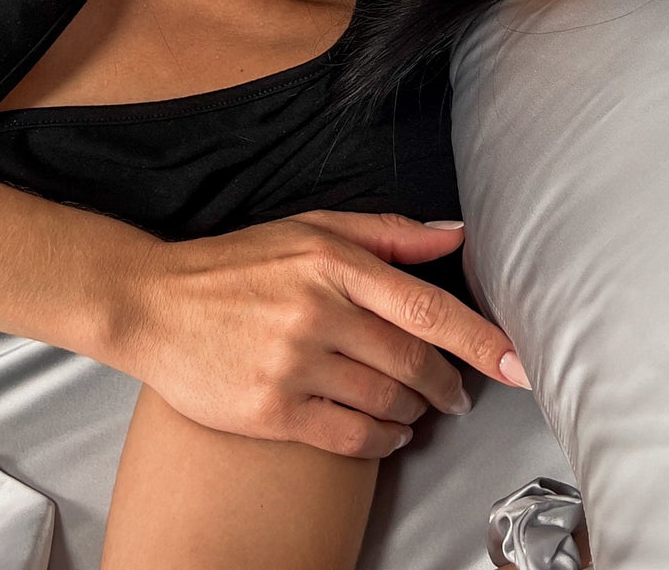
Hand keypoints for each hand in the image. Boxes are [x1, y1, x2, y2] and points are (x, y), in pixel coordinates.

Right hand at [105, 211, 529, 458]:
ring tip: (418, 408)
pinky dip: (382, 438)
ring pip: (385, 400)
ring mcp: (292, 363)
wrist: (153, 304)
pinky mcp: (270, 409)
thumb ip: (388, 234)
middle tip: (458, 393)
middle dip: (448, 383)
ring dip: (415, 410)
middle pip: (412, 361)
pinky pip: (349, 435)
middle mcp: (317, 311)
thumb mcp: (312, 228)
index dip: (479, 339)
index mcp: (333, 262)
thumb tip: (455, 235)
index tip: (515, 363)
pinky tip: (388, 432)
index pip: (426, 307)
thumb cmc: (238, 264)